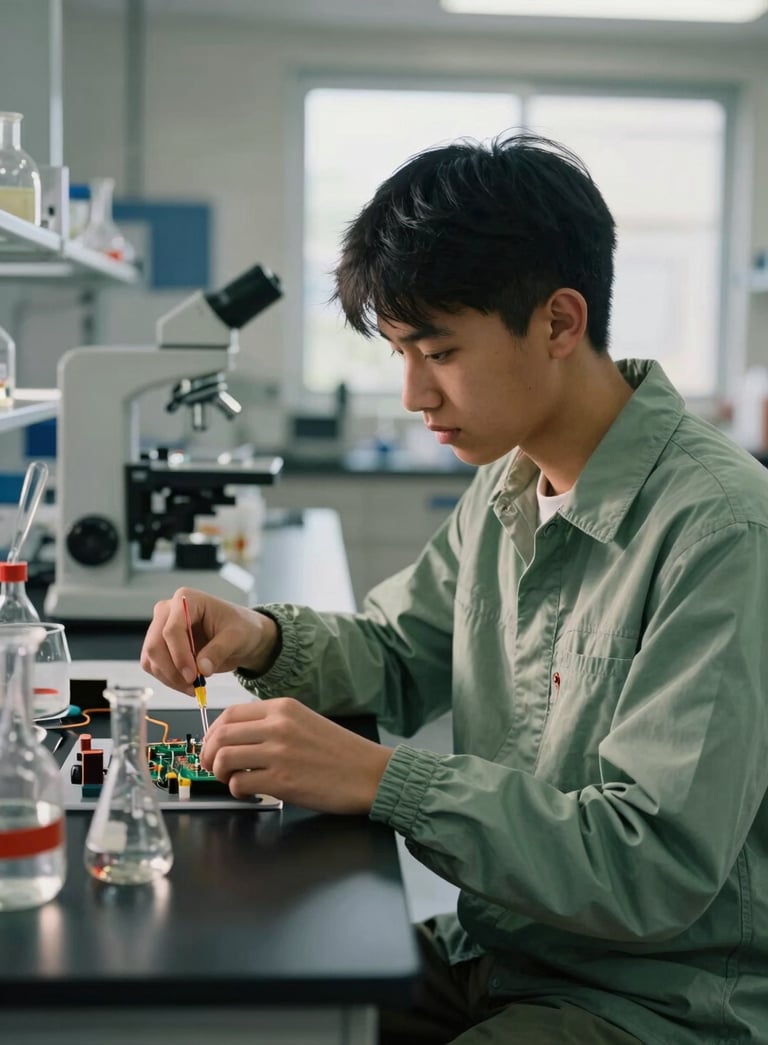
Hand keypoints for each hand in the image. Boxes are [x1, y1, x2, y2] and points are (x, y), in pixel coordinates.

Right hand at [140, 587, 278, 694]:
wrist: (241, 635)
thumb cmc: (240, 628)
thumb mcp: (237, 637)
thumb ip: (219, 651)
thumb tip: (202, 669)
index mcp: (186, 600)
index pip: (172, 629)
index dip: (179, 655)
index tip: (193, 676)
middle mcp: (168, 611)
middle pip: (155, 645)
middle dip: (172, 670)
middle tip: (193, 686)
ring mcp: (160, 628)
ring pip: (151, 658)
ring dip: (169, 678)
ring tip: (194, 687)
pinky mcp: (160, 645)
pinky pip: (153, 666)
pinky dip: (167, 679)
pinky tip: (186, 684)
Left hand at [201, 698, 393, 814]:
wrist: (370, 773)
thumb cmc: (340, 753)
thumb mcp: (305, 722)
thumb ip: (272, 724)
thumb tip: (235, 737)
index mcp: (283, 708)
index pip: (229, 714)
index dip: (212, 733)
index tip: (211, 746)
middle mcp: (278, 726)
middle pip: (220, 736)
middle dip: (208, 755)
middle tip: (213, 768)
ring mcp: (279, 753)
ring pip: (223, 759)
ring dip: (220, 774)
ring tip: (233, 781)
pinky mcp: (282, 781)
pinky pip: (240, 783)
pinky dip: (237, 791)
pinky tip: (250, 792)